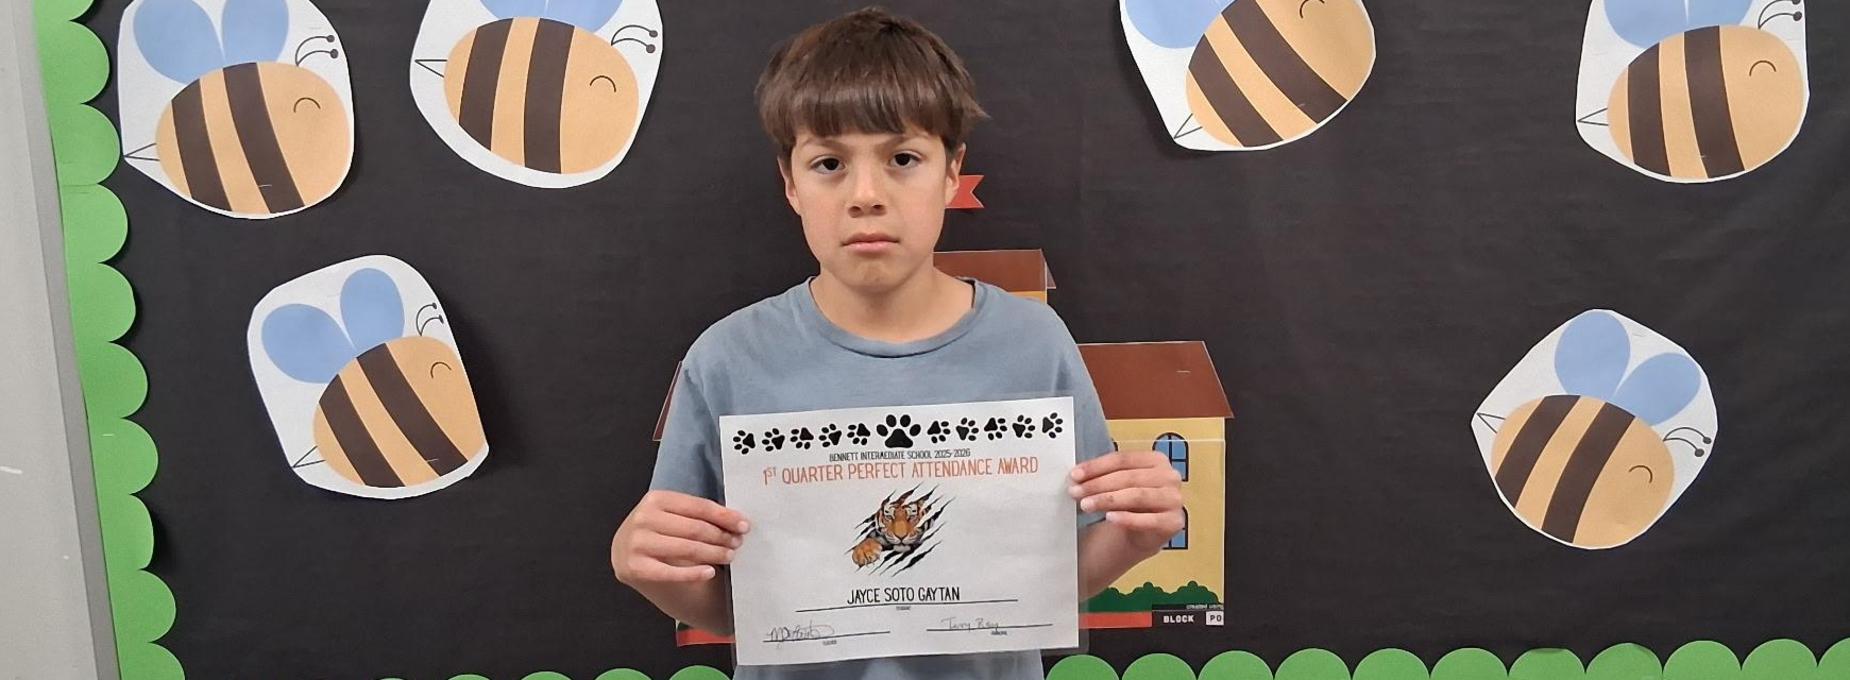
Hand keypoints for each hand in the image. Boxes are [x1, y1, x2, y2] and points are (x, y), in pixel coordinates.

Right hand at [612, 490, 749, 584]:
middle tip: (738, 543)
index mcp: (655, 499)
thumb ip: (695, 514)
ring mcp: (637, 544)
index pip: (699, 507)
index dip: (725, 516)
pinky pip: (672, 573)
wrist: (625, 555)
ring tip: (729, 556)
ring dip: (714, 553)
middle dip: (722, 536)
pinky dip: (694, 573)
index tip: (744, 525)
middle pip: (695, 528)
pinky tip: (710, 572)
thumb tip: (735, 521)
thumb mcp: (671, 515)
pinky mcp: (635, 568)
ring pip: (687, 549)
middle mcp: (643, 519)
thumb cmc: (656, 532)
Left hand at [1068, 451, 1183, 549]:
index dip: (1096, 466)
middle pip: (1129, 477)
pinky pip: (1148, 520)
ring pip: (1137, 496)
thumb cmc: (1129, 503)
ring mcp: (1174, 499)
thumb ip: (1103, 475)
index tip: (1075, 474)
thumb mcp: (1117, 484)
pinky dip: (1127, 518)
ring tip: (1086, 505)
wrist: (1141, 532)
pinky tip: (1110, 518)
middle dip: (1098, 484)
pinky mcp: (1173, 522)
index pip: (1123, 459)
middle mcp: (1169, 477)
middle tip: (1076, 491)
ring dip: (1107, 500)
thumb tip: (1076, 475)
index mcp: (1156, 460)